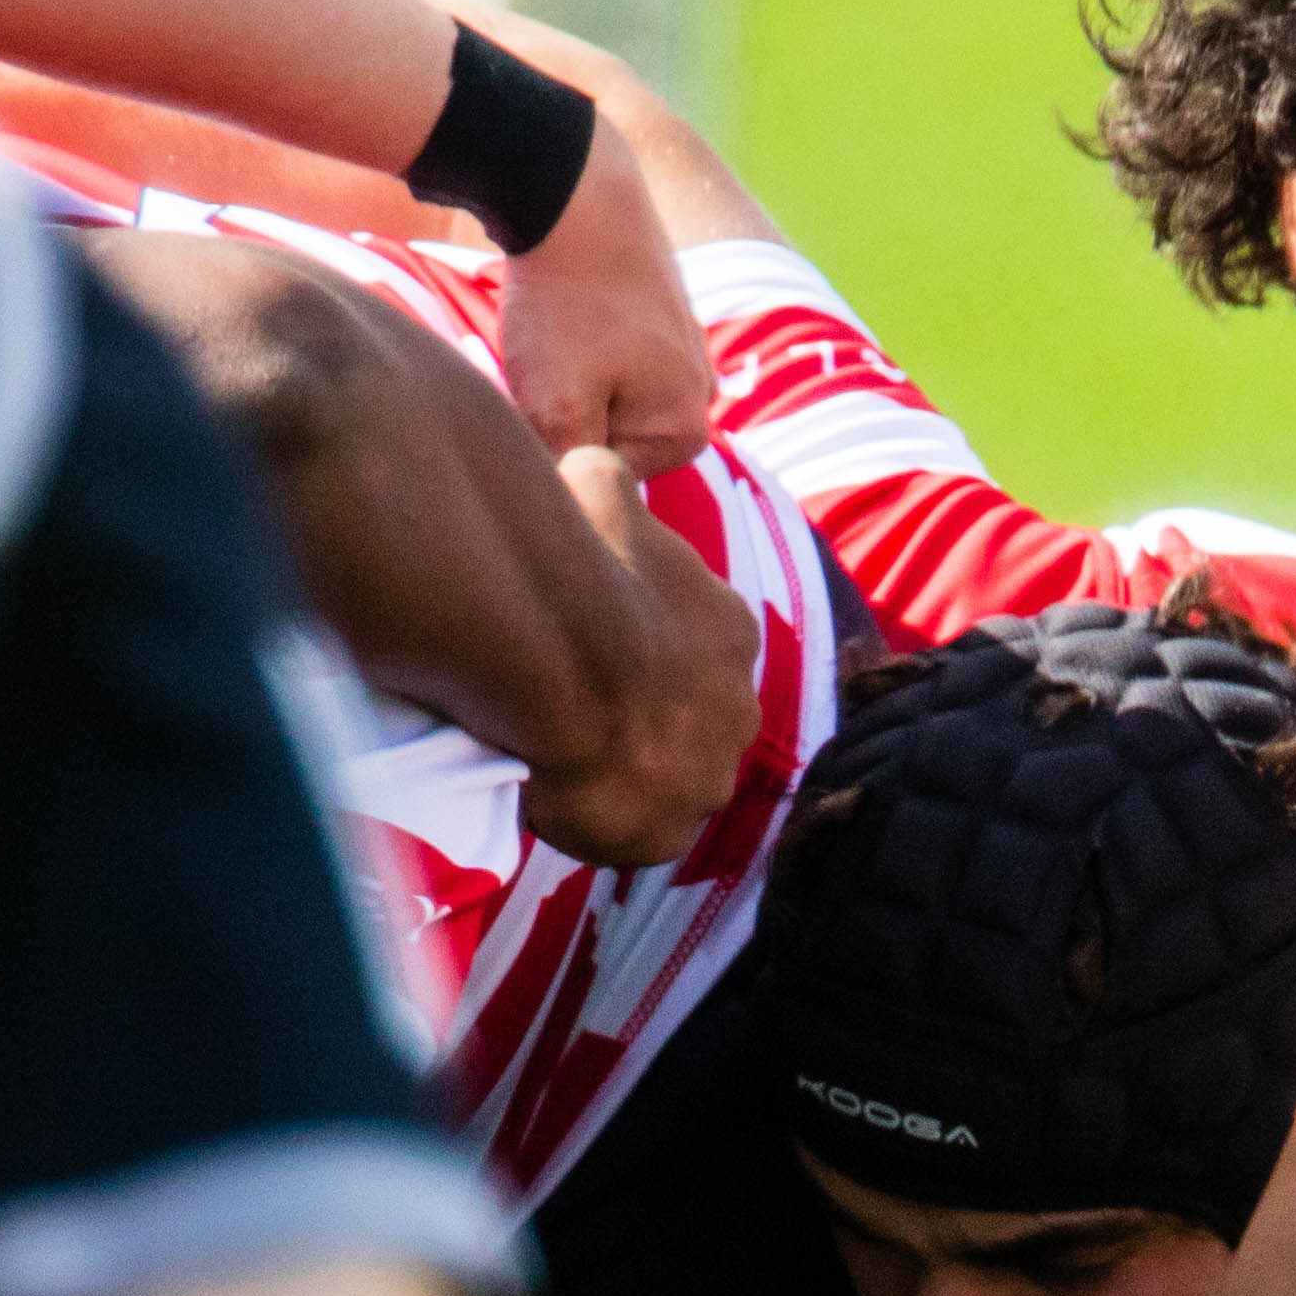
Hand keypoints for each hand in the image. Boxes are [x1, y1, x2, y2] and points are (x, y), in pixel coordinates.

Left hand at [493, 130, 713, 476]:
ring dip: (563, 378)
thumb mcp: (555, 409)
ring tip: (542, 338)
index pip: (607, 481)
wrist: (575, 188)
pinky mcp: (659, 305)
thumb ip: (569, 474)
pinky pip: (608, 350)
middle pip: (609, 438)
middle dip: (564, 418)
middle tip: (532, 371)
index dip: (557, 455)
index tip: (530, 416)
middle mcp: (701, 391)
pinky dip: (574, 339)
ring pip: (603, 392)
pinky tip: (553, 312)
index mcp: (687, 429)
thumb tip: (575, 521)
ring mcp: (685, 344)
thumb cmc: (566, 304)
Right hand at [518, 445, 760, 869]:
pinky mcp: (666, 833)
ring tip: (565, 764)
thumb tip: (594, 459)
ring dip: (629, 777)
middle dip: (652, 723)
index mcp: (729, 629)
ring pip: (672, 783)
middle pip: (695, 723)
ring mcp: (707, 777)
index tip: (604, 656)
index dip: (651, 656)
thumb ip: (606, 479)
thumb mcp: (597, 486)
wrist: (563, 654)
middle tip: (584, 716)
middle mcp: (738, 707)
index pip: (699, 650)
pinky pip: (635, 836)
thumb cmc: (580, 564)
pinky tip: (557, 803)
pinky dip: (599, 825)